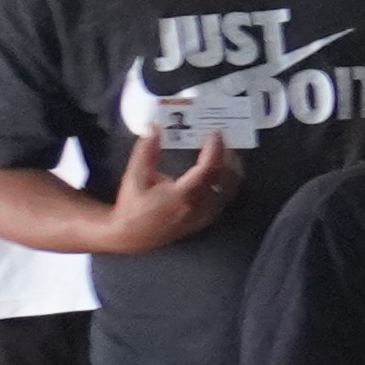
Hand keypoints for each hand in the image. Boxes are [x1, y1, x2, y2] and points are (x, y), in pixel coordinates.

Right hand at [102, 124, 240, 252]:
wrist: (132, 236)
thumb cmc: (132, 207)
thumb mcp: (134, 177)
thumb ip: (146, 152)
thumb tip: (154, 128)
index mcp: (182, 195)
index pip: (209, 168)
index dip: (215, 148)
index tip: (214, 132)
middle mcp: (199, 206)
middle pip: (227, 177)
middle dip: (227, 154)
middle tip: (221, 138)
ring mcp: (206, 214)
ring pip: (231, 188)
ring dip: (231, 167)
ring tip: (224, 150)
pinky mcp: (207, 219)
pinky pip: (226, 197)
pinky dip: (228, 180)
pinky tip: (221, 169)